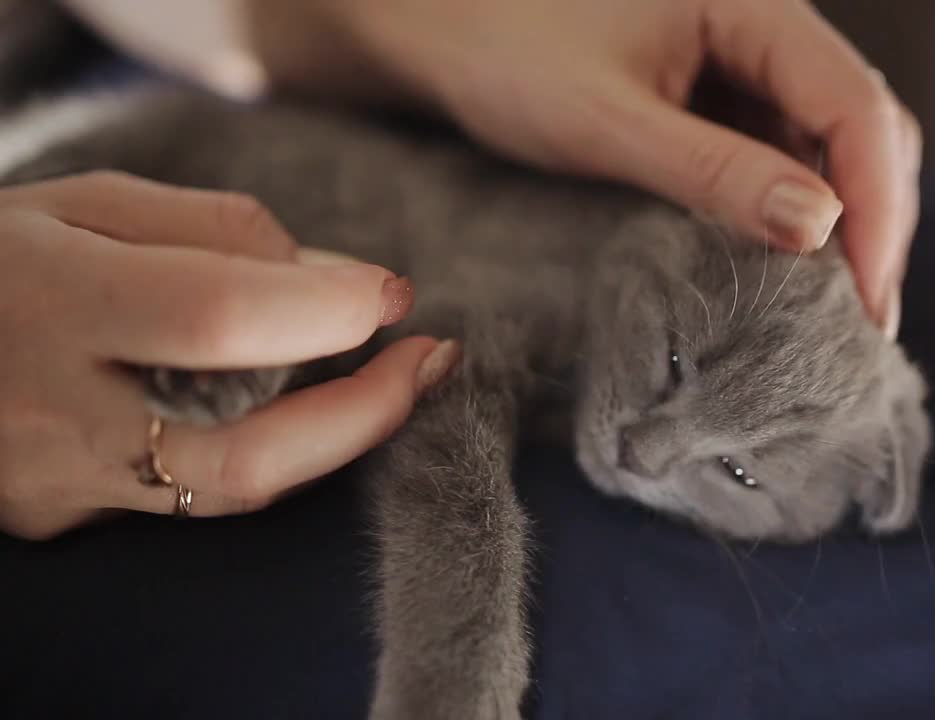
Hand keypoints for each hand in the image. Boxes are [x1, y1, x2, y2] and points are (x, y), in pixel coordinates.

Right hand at [0, 172, 456, 539]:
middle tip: (433, 362)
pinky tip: (301, 402)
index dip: (325, 308)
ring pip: (231, 489)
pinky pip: (196, 491)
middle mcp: (54, 412)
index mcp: (50, 300)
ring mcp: (58, 484)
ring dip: (334, 439)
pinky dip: (269, 447)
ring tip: (394, 382)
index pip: (215, 317)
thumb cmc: (3, 254)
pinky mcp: (68, 518)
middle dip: (365, 416)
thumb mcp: (87, 203)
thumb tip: (343, 280)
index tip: (390, 293)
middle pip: (244, 455)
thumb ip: (219, 233)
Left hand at [245, 0, 918, 335]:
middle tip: (864, 325)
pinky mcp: (721, 96)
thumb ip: (716, 170)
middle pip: (863, 125)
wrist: (438, 30)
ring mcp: (746, 62)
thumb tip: (823, 228)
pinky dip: (795, 215)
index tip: (869, 300)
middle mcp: (765, 27)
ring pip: (831, 145)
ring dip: (844, 225)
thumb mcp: (609, 122)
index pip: (857, 105)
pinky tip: (789, 271)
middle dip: (876, 224)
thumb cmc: (505, 51)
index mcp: (753, 4)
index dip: (880, 207)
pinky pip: (783, 154)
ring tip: (836, 314)